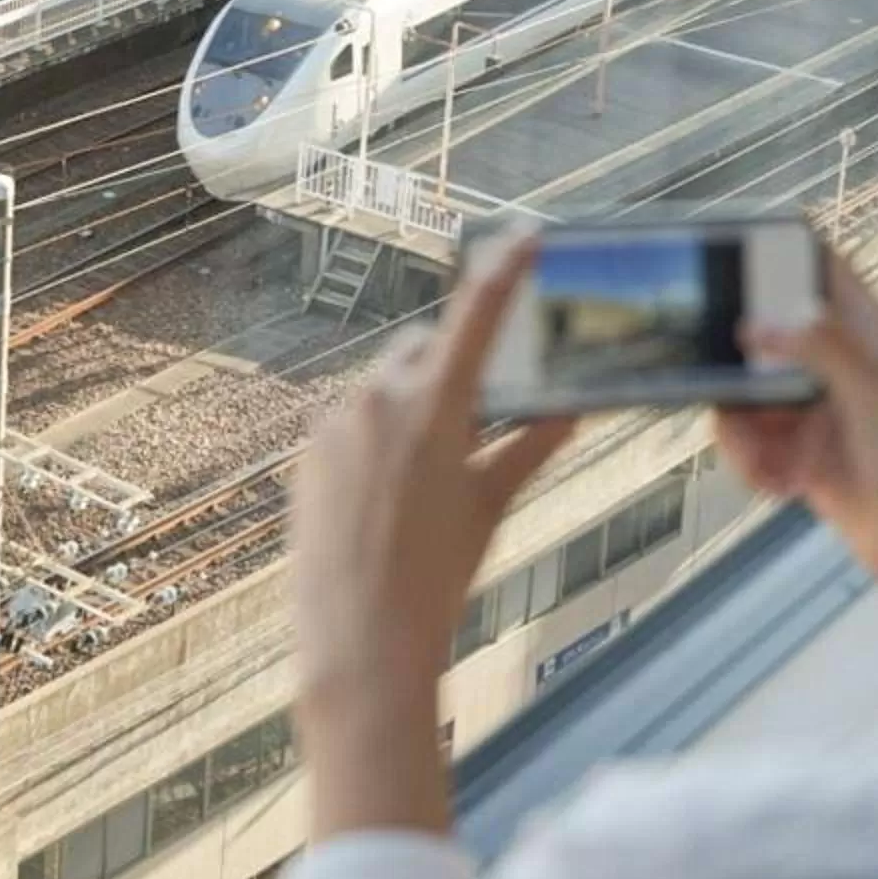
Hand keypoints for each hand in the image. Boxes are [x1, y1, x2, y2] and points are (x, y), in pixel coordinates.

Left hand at [290, 237, 571, 834]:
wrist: (360, 641)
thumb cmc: (437, 577)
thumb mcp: (491, 506)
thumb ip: (530, 446)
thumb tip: (570, 409)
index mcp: (433, 406)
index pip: (476, 316)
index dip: (504, 271)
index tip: (526, 236)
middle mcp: (377, 400)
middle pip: (424, 350)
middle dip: (452, 365)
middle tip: (480, 406)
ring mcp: (334, 425)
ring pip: (385, 387)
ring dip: (413, 405)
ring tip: (433, 472)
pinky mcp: (307, 454)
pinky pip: (351, 423)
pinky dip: (377, 438)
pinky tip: (391, 494)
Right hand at [716, 247, 877, 679]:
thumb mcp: (873, 393)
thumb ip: (817, 348)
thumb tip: (758, 324)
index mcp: (871, 339)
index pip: (826, 275)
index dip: (787, 259)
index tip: (740, 257)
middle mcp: (844, 370)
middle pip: (774, 340)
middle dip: (743, 364)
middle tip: (722, 381)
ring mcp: (823, 415)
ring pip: (757, 399)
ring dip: (745, 430)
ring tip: (757, 458)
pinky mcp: (808, 459)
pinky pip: (759, 447)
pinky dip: (755, 464)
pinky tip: (775, 484)